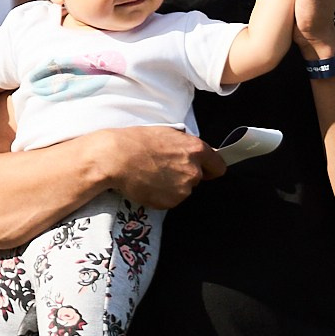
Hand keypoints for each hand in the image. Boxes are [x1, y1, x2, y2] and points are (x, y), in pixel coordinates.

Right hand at [106, 128, 225, 210]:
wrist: (115, 158)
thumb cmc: (136, 141)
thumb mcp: (167, 133)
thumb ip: (185, 145)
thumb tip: (193, 152)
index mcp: (196, 150)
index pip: (219, 166)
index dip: (211, 168)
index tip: (205, 170)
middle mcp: (194, 170)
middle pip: (198, 178)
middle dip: (185, 175)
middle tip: (164, 167)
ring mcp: (183, 189)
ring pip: (183, 190)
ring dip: (172, 186)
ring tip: (152, 174)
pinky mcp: (170, 202)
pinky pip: (170, 200)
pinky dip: (161, 195)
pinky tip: (147, 183)